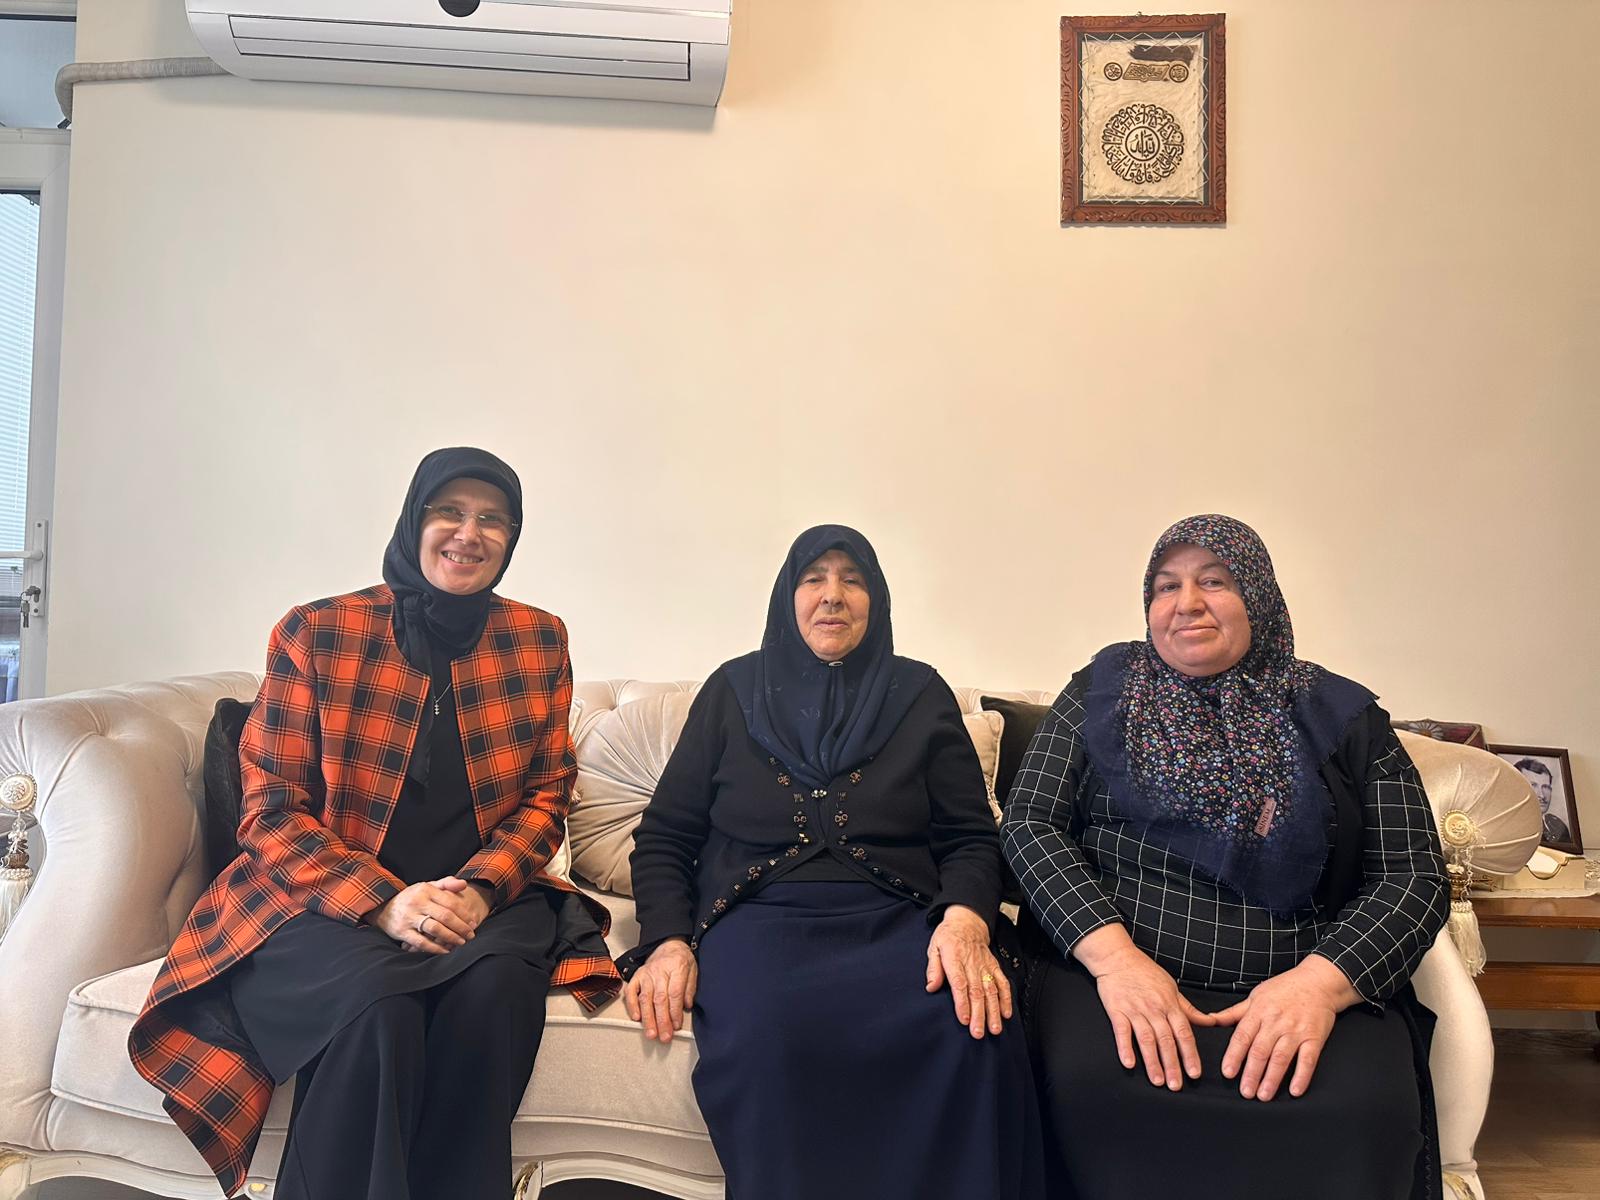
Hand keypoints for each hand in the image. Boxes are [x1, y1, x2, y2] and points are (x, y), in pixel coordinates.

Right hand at [364, 878, 485, 954]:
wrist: (383, 907)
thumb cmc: (412, 897)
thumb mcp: (427, 886)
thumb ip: (446, 883)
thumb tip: (464, 885)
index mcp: (426, 890)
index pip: (450, 902)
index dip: (464, 914)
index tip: (473, 922)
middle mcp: (417, 903)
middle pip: (445, 916)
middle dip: (461, 927)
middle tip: (471, 935)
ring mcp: (409, 918)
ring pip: (435, 929)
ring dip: (451, 937)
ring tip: (461, 942)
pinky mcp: (402, 932)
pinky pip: (421, 942)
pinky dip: (435, 948)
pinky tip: (445, 951)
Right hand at [623, 939, 698, 1043]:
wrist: (668, 944)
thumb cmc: (681, 959)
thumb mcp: (693, 969)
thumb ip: (691, 988)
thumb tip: (687, 1006)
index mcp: (676, 968)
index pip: (674, 993)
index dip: (675, 1012)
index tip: (676, 1026)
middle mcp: (659, 971)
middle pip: (660, 999)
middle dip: (662, 1020)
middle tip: (664, 1036)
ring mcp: (646, 974)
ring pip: (645, 999)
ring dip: (648, 1018)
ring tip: (651, 1033)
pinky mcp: (637, 976)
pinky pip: (631, 992)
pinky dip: (632, 1005)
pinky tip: (637, 1018)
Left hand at [925, 905, 1011, 1038]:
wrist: (968, 922)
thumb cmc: (948, 937)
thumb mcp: (934, 947)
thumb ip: (933, 968)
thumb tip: (931, 986)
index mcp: (955, 958)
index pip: (959, 983)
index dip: (962, 1002)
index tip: (964, 1019)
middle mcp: (972, 963)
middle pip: (976, 991)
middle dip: (978, 1014)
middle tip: (978, 1032)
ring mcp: (985, 966)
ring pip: (991, 990)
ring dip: (993, 1011)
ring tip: (994, 1028)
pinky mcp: (994, 967)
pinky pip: (1002, 983)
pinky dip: (1006, 998)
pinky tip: (1006, 1013)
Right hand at [1073, 923, 1214, 1090]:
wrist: (1118, 957)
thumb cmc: (1146, 972)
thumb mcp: (1172, 987)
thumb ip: (1189, 1009)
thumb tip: (1210, 1022)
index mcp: (1170, 1004)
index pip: (1184, 1033)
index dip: (1190, 1054)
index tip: (1194, 1073)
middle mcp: (1154, 1009)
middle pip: (1166, 1040)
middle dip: (1173, 1065)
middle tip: (1176, 1085)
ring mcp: (1135, 1009)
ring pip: (1146, 1039)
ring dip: (1152, 1061)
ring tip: (1157, 1081)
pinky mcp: (1116, 1010)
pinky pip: (1122, 1031)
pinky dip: (1125, 1047)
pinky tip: (1129, 1063)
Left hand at [1213, 954, 1360, 1100]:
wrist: (1317, 981)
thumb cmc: (1283, 989)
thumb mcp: (1255, 996)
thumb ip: (1233, 1013)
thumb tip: (1209, 1020)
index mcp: (1258, 1012)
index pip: (1242, 1036)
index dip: (1234, 1055)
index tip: (1228, 1073)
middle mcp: (1276, 1022)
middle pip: (1260, 1050)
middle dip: (1251, 1073)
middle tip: (1245, 1092)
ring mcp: (1296, 1030)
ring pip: (1281, 1057)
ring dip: (1272, 1078)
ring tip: (1263, 1095)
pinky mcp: (1315, 1038)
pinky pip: (1308, 1059)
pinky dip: (1302, 1076)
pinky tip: (1294, 1090)